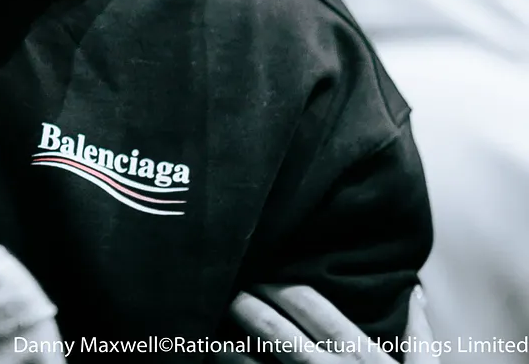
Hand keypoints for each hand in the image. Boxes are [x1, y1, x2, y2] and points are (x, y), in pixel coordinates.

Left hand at [230, 284, 437, 363]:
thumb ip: (420, 339)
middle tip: (230, 294)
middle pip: (276, 332)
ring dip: (227, 346)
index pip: (316, 311)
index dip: (285, 290)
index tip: (263, 279)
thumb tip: (415, 295)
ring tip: (213, 333)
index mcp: (364, 361)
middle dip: (247, 307)